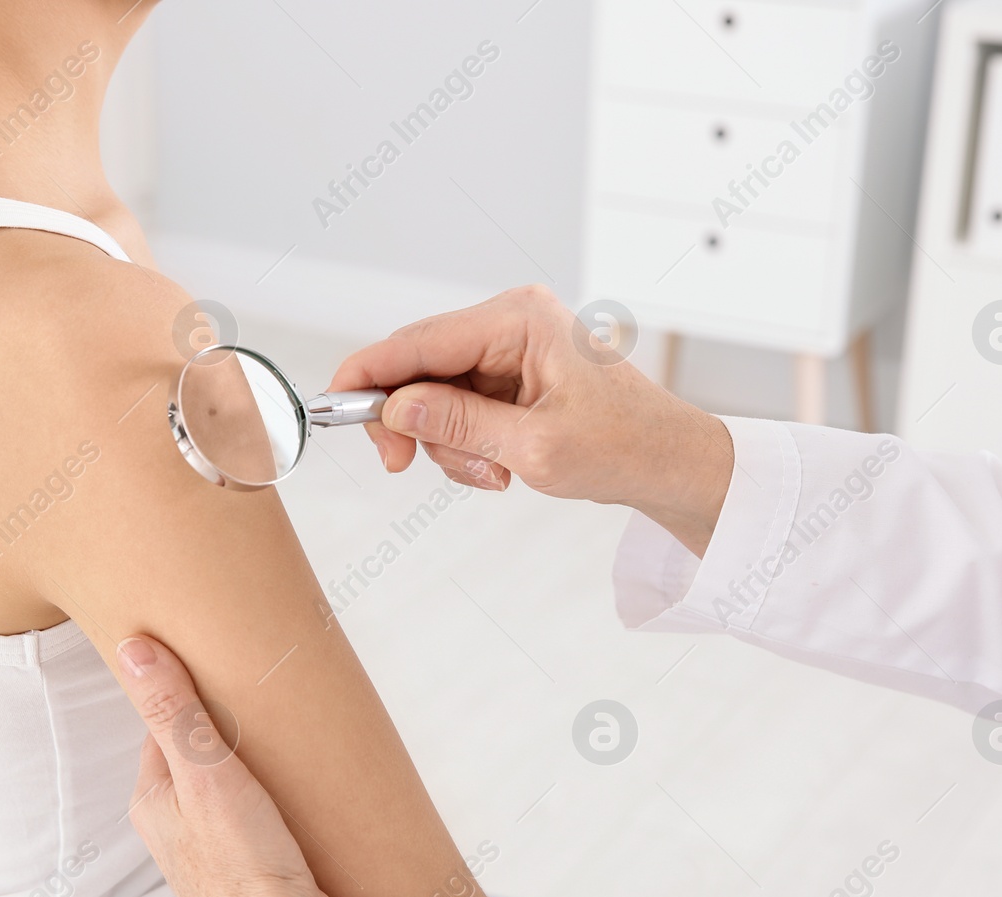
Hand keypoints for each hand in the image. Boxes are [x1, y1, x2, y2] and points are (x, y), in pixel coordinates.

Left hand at [115, 634, 331, 896]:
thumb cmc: (243, 865)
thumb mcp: (205, 773)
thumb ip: (171, 711)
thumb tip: (132, 647)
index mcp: (152, 800)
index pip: (165, 725)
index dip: (192, 695)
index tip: (223, 668)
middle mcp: (173, 827)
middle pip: (196, 755)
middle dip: (226, 729)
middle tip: (267, 700)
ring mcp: (211, 851)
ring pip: (226, 788)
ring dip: (253, 766)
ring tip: (288, 743)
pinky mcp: (249, 869)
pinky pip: (254, 817)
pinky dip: (271, 799)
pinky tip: (299, 796)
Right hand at [329, 285, 734, 554]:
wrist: (670, 464)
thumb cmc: (623, 447)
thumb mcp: (533, 447)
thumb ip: (458, 424)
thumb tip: (395, 408)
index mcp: (518, 319)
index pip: (417, 340)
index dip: (367, 374)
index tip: (331, 406)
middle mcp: (510, 321)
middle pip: (417, 365)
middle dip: (409, 421)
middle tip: (402, 465)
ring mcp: (510, 347)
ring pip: (433, 394)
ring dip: (446, 443)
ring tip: (491, 473)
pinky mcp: (511, 375)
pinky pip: (458, 407)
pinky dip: (465, 444)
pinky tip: (499, 466)